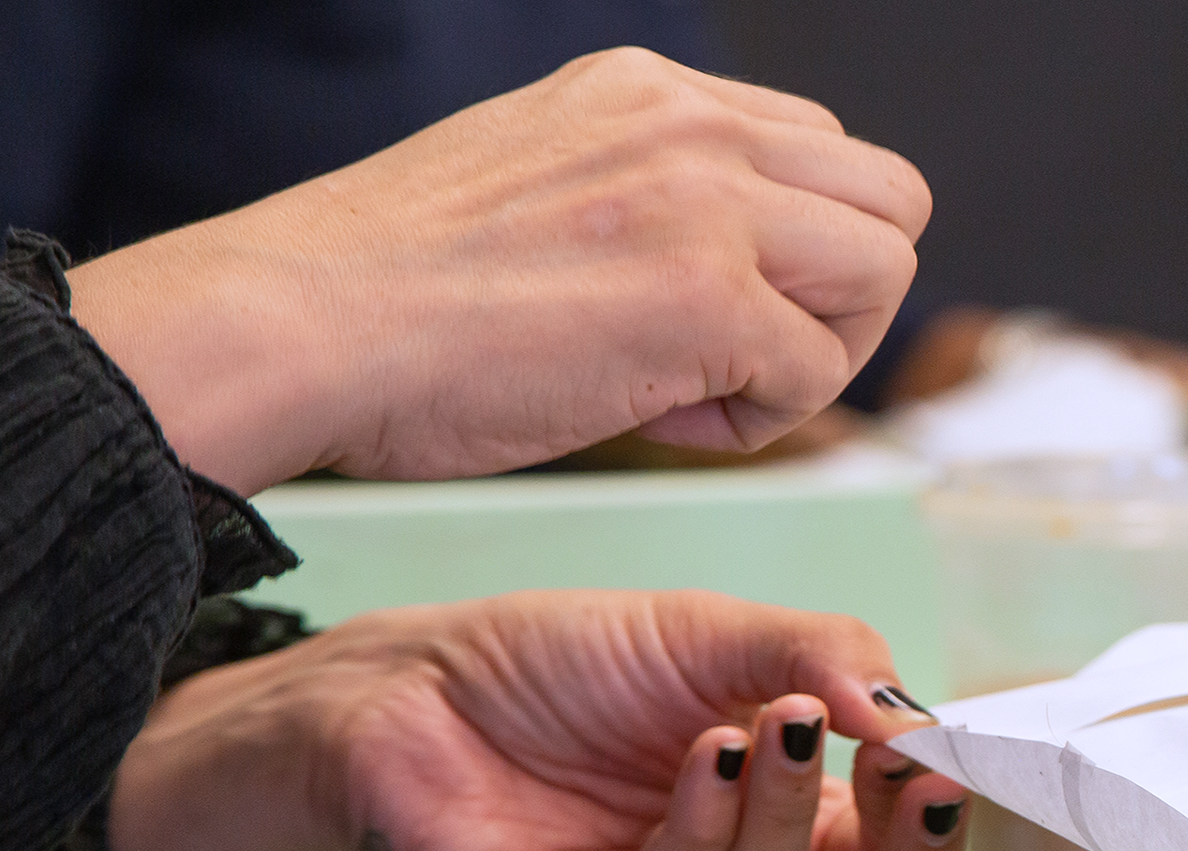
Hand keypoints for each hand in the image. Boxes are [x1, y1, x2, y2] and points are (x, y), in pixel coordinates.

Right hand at [65, 48, 928, 492]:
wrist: (296, 326)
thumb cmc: (388, 296)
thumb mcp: (535, 185)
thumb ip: (639, 198)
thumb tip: (732, 276)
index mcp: (647, 91)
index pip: (817, 155)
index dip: (787, 252)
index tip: (697, 310)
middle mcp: (692, 124)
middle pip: (891, 200)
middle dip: (837, 298)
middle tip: (735, 360)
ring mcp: (708, 202)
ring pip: (884, 273)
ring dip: (815, 354)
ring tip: (698, 389)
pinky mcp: (710, 295)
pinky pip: (817, 374)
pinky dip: (756, 422)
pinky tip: (656, 419)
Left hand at [106, 591, 969, 850]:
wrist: (407, 683)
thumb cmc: (556, 667)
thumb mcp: (716, 635)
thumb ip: (825, 659)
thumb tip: (920, 714)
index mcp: (786, 833)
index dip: (935, 819)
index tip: (949, 750)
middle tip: (918, 777)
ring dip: (784, 814)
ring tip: (773, 721)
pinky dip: (699, 840)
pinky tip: (711, 762)